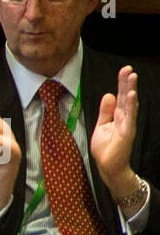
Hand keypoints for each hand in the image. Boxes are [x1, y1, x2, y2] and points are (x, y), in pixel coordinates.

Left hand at [91, 65, 138, 190]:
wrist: (108, 166)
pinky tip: (132, 95)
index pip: (120, 96)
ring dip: (131, 90)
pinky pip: (129, 117)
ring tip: (132, 76)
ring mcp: (126, 124)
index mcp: (117, 116)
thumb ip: (105, 111)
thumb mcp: (101, 126)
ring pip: (129, 104)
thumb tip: (109, 94)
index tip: (124, 70)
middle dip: (126, 83)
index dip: (122, 84)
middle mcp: (124, 118)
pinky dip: (131, 106)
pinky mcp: (127, 133)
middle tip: (128, 68)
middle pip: (126, 97)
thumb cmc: (106, 148)